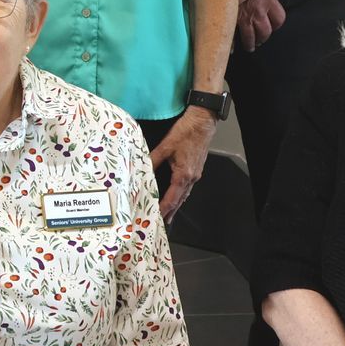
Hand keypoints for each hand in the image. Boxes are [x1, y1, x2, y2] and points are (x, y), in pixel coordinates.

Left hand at [148, 107, 214, 221]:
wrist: (202, 123)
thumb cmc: (186, 132)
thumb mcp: (165, 146)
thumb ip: (153, 159)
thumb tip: (142, 168)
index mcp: (183, 174)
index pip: (171, 198)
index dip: (163, 208)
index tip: (156, 216)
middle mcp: (191, 177)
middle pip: (180, 200)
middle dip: (171, 212)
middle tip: (163, 222)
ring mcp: (195, 174)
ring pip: (185, 194)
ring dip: (177, 204)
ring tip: (169, 214)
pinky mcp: (196, 169)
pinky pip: (188, 187)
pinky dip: (181, 194)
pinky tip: (177, 195)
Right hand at [236, 0, 287, 51]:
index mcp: (268, 1)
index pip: (279, 19)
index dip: (275, 25)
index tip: (272, 26)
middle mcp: (258, 11)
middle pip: (266, 31)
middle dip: (263, 37)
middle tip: (260, 40)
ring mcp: (245, 16)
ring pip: (251, 37)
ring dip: (250, 44)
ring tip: (249, 46)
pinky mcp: (231, 19)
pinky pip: (233, 36)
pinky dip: (232, 44)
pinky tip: (232, 48)